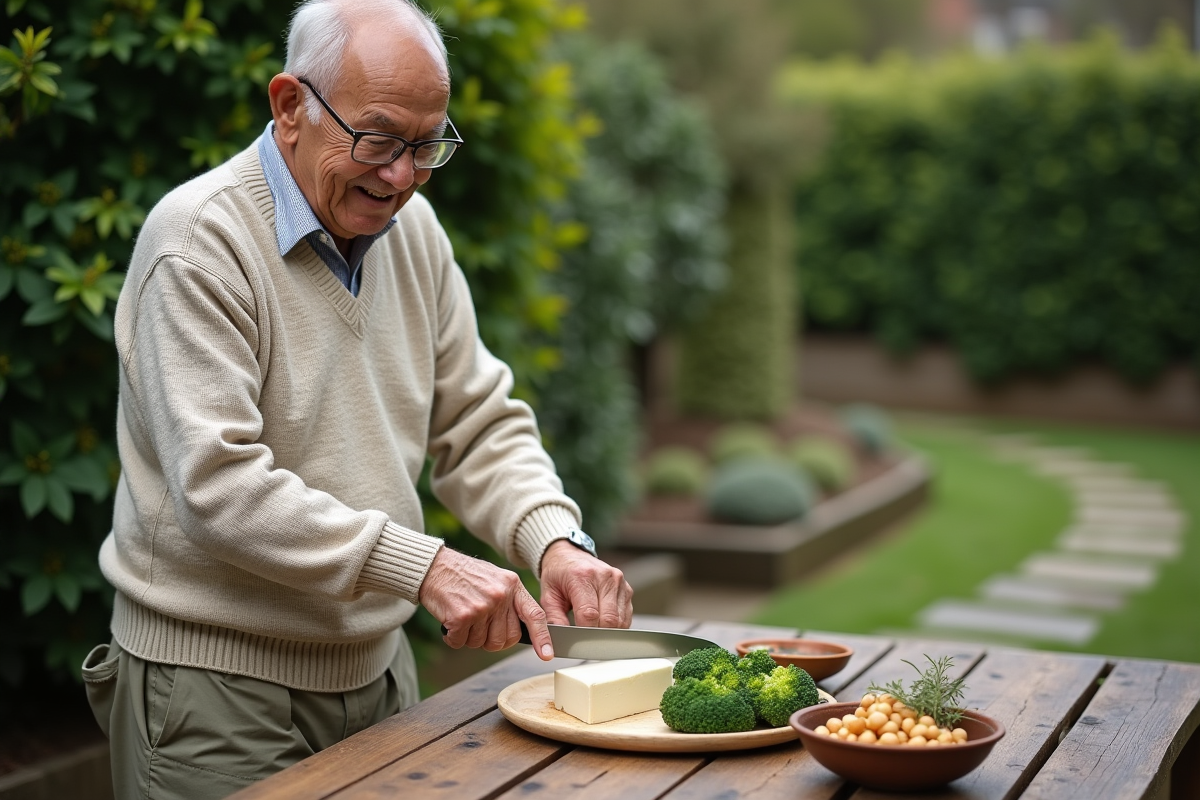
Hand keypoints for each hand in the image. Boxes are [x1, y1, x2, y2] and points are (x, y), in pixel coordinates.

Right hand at [418, 548, 555, 659]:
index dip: (542, 638)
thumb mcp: (496, 579)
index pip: (534, 615)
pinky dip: (453, 638)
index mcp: (512, 586)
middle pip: (505, 639)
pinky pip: (461, 643)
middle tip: (478, 626)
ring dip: (470, 637)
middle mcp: (500, 596)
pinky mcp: (462, 616)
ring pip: (482, 643)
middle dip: (491, 639)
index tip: (546, 654)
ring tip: (463, 617)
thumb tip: (522, 630)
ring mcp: (482, 606)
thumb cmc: (464, 575)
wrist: (435, 566)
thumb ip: (510, 601)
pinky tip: (450, 622)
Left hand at [538, 539, 633, 629]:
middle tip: (585, 638)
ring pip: (620, 620)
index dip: (584, 632)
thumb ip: (554, 618)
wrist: (569, 555)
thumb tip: (562, 638)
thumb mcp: (548, 595)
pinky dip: (616, 625)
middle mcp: (605, 577)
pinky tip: (603, 620)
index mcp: (582, 576)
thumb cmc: (558, 575)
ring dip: (608, 631)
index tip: (577, 640)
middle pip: (609, 620)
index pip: (590, 614)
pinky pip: (626, 616)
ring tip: (593, 627)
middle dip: (597, 634)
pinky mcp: (627, 588)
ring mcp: (619, 581)